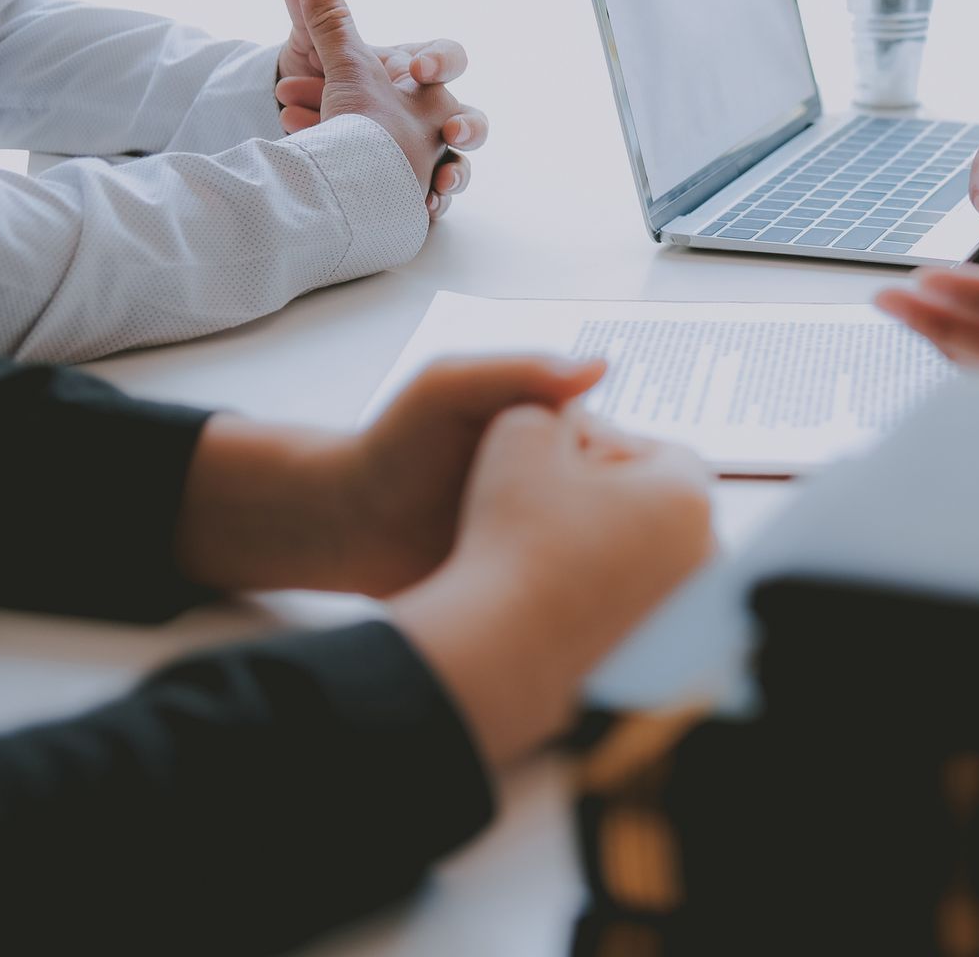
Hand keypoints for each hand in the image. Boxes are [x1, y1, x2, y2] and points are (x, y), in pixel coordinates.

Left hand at [175, 357, 603, 597]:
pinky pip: (579, 592)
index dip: (625, 474)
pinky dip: (583, 599)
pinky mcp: (538, 581)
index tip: (603, 495)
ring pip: (613, 555)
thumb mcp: (448, 389)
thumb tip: (602, 367)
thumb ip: (516, 371)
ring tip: (582, 583)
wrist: (347, 529)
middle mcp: (568, 486)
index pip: (628, 452)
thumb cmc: (394, 446)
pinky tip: (573, 611)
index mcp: (559, 435)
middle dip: (626, 528)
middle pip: (630, 508)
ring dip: (610, 569)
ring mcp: (556, 537)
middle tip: (592, 550)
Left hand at [273, 0, 487, 219]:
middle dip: (469, 126)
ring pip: (462, 167)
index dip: (442, 61)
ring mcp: (430, 155)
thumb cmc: (327, 91)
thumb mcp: (320, 55)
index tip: (416, 70)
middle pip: (473, 120)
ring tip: (440, 186)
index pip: (449, 57)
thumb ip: (317, 14)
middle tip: (452, 132)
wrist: (313, 139)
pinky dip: (431, 205)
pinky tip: (422, 209)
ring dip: (457, 176)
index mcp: (418, 75)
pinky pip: (436, 202)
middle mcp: (432, 115)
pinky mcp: (417, 191)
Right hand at [391, 406, 713, 767]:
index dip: (604, 448)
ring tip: (553, 544)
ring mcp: (689, 606)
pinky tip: (560, 587)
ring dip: (611, 540)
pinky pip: (641, 599)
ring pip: (652, 551)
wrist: (502, 649)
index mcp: (687, 494)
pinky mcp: (666, 648)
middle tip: (555, 501)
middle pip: (661, 501)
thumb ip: (551, 405)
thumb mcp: (520, 435)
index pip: (658, 451)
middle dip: (613, 493)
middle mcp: (705, 552)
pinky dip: (608, 588)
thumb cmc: (513, 541)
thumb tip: (568, 409)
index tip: (562, 463)